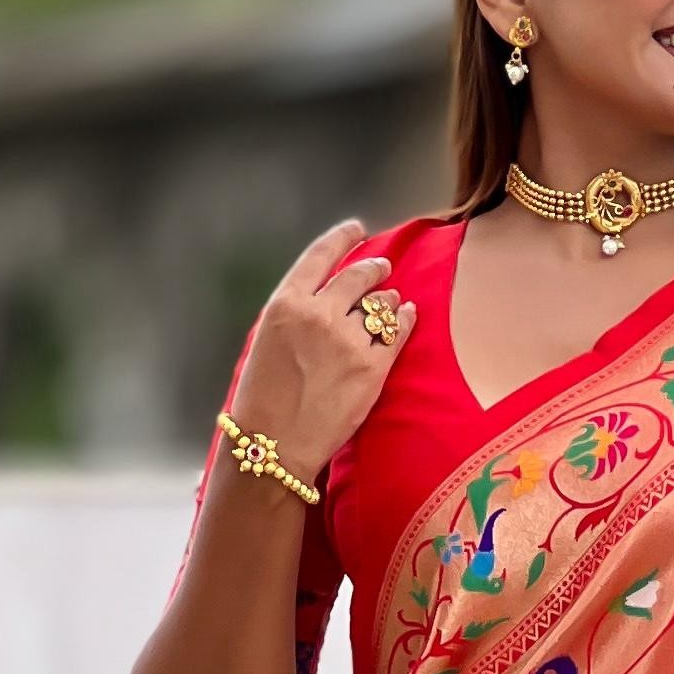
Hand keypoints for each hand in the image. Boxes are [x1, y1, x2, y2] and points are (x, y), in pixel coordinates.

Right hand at [227, 219, 410, 483]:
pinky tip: (409, 315)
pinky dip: (406, 319)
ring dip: (388, 299)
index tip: (356, 229)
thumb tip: (327, 296)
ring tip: (392, 300)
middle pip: (358, 276)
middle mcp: (319, 314)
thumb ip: (296, 313)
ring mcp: (348, 340)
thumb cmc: (263, 398)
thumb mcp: (266, 340)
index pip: (320, 256)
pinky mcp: (373, 368)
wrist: (274, 445)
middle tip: (382, 266)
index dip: (342, 238)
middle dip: (373, 267)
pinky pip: (398, 333)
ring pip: (381, 305)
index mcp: (286, 304)